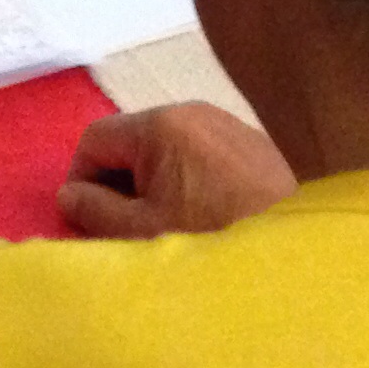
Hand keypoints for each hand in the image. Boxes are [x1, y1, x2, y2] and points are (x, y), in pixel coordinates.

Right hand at [57, 104, 297, 238]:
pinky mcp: (255, 144)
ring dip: (155, 184)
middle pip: (132, 141)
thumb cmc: (213, 240)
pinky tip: (206, 218)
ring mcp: (228, 124)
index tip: (90, 219)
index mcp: (161, 124)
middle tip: (127, 228)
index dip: (81, 180)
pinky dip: (189, 182)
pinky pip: (202, 155)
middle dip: (120, 183)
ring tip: (168, 227)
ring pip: (168, 150)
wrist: (298, 256)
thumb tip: (70, 195)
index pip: (95, 139)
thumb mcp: (141, 232)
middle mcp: (194, 111)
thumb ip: (94, 211)